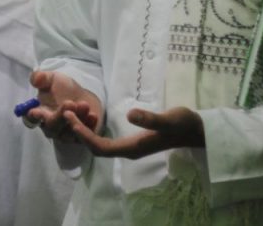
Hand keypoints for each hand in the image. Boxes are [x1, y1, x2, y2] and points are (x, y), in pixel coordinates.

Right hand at [24, 70, 102, 142]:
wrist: (82, 95)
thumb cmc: (63, 88)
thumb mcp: (51, 78)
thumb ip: (41, 78)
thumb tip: (35, 80)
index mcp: (39, 113)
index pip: (31, 119)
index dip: (33, 117)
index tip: (37, 112)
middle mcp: (50, 127)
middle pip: (52, 128)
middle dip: (60, 116)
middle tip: (70, 103)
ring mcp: (65, 134)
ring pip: (69, 133)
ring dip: (76, 120)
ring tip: (84, 105)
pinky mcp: (81, 138)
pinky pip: (84, 136)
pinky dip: (89, 126)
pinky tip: (93, 115)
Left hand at [63, 106, 204, 158]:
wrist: (197, 131)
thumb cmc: (184, 124)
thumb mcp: (169, 119)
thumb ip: (151, 118)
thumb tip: (131, 114)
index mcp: (133, 149)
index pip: (100, 147)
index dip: (82, 135)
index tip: (69, 118)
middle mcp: (128, 151)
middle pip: (95, 147)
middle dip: (78, 133)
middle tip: (64, 112)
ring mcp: (129, 147)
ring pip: (99, 144)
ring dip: (83, 131)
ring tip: (71, 112)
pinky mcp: (131, 141)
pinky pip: (105, 140)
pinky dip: (93, 130)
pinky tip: (87, 116)